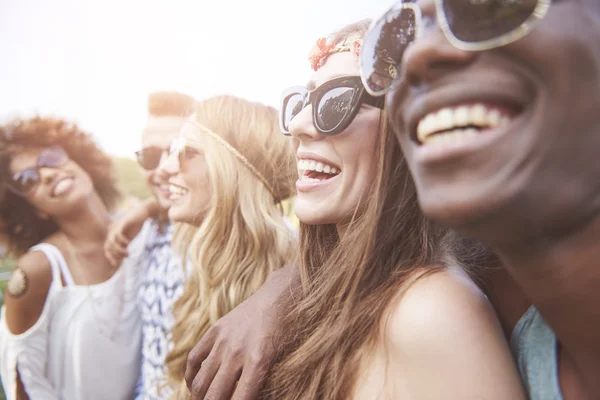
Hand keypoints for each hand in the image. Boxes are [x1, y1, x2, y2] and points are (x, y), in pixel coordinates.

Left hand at [104, 203, 149, 265]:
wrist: (143, 212)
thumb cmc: (137, 224)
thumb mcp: (129, 235)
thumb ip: (124, 243)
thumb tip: (123, 254)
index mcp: (113, 234)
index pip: (107, 248)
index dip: (110, 257)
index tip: (116, 264)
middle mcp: (112, 231)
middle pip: (107, 247)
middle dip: (115, 255)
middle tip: (126, 256)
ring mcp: (117, 227)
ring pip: (111, 242)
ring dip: (119, 250)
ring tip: (127, 253)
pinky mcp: (123, 223)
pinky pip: (118, 234)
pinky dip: (122, 241)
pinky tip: (128, 244)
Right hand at [185, 265, 298, 399]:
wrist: (280, 297)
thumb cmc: (287, 331)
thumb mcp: (281, 359)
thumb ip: (261, 381)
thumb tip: (245, 397)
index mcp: (259, 361)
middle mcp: (238, 352)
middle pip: (215, 395)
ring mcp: (223, 341)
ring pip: (201, 381)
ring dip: (199, 397)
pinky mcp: (215, 330)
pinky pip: (194, 358)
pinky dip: (190, 376)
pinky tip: (193, 386)